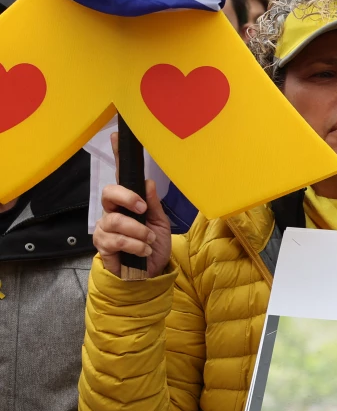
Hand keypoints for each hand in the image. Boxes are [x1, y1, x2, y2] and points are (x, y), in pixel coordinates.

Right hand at [94, 131, 171, 277]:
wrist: (150, 274)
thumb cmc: (153, 246)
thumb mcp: (160, 223)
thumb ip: (154, 204)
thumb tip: (149, 183)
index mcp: (127, 202)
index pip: (120, 176)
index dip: (116, 156)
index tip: (116, 137)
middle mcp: (112, 211)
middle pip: (108, 192)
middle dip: (127, 198)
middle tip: (143, 210)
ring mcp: (105, 228)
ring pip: (115, 220)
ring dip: (138, 232)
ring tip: (149, 241)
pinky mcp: (103, 246)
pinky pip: (116, 240)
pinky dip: (135, 245)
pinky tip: (143, 250)